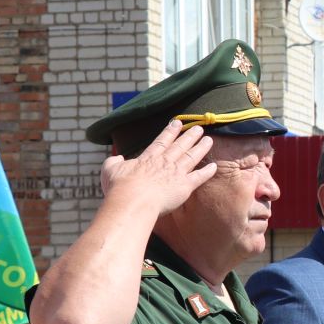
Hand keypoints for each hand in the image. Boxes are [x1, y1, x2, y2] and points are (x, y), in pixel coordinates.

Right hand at [102, 120, 216, 214]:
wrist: (133, 201)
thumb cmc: (119, 188)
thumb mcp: (110, 170)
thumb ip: (113, 161)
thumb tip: (116, 156)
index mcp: (148, 158)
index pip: (162, 141)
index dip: (170, 131)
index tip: (177, 123)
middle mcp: (164, 162)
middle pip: (180, 145)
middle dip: (189, 135)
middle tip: (198, 127)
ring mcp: (176, 173)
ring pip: (191, 157)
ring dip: (200, 147)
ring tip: (208, 139)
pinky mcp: (185, 186)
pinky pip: (199, 177)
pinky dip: (207, 172)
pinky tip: (213, 166)